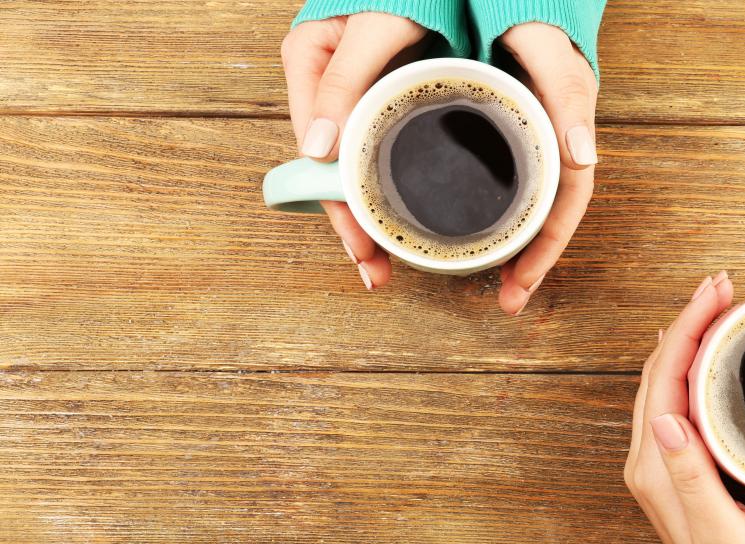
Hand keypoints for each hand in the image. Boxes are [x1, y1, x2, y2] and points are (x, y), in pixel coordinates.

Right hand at [281, 13, 427, 289]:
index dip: (340, 202)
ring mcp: (348, 97)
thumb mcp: (376, 27)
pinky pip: (370, 154)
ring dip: (363, 218)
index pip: (318, 151)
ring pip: (348, 170)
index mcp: (310, 61)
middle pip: (330, 169)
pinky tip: (389, 224)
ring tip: (379, 266)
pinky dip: (378, 190)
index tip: (362, 244)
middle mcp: (323, 84)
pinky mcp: (376, 103)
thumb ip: (345, 80)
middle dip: (352, 223)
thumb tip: (320, 148)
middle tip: (374, 269)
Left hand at [495, 23, 598, 314]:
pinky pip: (509, 184)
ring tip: (498, 285)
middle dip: (531, 263)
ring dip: (516, 247)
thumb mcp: (552, 52)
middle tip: (508, 301)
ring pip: (530, 205)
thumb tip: (584, 157)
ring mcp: (530, 140)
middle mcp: (553, 141)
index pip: (567, 202)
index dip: (548, 247)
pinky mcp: (505, 132)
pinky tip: (477, 231)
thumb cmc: (536, 15)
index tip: (522, 285)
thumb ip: (569, 94)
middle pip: (548, 214)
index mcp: (569, 130)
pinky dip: (496, 214)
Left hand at [624, 272, 744, 543]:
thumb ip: (691, 476)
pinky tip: (711, 350)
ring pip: (667, 378)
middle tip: (724, 285)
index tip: (719, 291)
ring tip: (720, 304)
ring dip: (690, 335)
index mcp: (657, 466)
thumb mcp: (720, 531)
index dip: (690, 326)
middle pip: (662, 368)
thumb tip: (667, 417)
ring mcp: (660, 457)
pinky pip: (677, 394)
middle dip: (691, 319)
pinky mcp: (675, 460)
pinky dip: (694, 361)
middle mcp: (651, 456)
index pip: (666, 377)